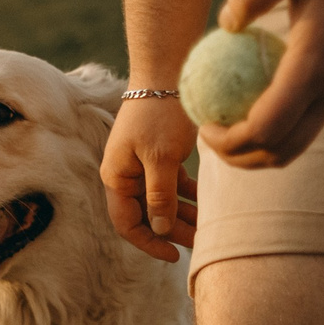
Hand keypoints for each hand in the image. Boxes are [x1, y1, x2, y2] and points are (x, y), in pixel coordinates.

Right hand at [102, 96, 199, 261]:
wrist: (167, 70)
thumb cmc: (159, 112)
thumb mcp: (161, 158)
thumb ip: (160, 196)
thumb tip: (160, 229)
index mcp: (116, 177)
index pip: (127, 223)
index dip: (149, 242)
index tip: (174, 254)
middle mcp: (125, 174)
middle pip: (146, 214)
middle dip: (172, 231)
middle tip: (200, 244)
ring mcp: (142, 164)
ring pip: (162, 201)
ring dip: (182, 215)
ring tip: (207, 227)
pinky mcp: (160, 154)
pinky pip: (172, 184)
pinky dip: (188, 194)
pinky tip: (207, 202)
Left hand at [198, 0, 323, 168]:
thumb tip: (225, 24)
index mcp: (314, 67)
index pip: (268, 128)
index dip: (229, 140)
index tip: (204, 123)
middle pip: (279, 152)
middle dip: (237, 157)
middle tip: (207, 134)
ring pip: (294, 146)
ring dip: (256, 151)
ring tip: (226, 129)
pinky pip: (305, 127)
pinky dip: (276, 131)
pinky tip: (251, 105)